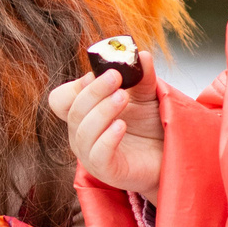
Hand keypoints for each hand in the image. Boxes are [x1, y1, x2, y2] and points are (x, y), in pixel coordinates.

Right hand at [46, 54, 164, 198]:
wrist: (167, 156)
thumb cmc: (149, 126)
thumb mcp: (145, 95)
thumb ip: (142, 76)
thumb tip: (142, 55)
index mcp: (83, 114)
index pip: (60, 99)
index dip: (75, 86)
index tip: (97, 72)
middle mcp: (81, 134)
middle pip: (73, 111)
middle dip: (94, 91)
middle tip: (116, 76)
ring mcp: (90, 154)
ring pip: (83, 131)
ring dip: (102, 111)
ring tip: (122, 97)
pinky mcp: (106, 171)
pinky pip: (98, 154)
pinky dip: (107, 138)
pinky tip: (121, 126)